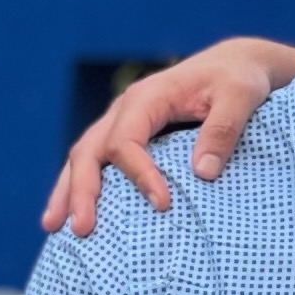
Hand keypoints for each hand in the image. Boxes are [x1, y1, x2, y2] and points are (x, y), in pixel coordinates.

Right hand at [41, 38, 294, 235]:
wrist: (235, 65)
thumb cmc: (239, 79)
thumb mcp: (241, 97)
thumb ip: (224, 129)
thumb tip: (202, 174)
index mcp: (148, 97)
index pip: (127, 141)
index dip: (139, 175)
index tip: (163, 205)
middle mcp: (126, 109)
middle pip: (90, 150)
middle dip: (83, 191)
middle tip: (83, 229)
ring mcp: (122, 121)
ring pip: (83, 156)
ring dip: (67, 191)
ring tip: (54, 227)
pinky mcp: (127, 134)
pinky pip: (96, 160)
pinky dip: (79, 185)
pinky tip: (72, 212)